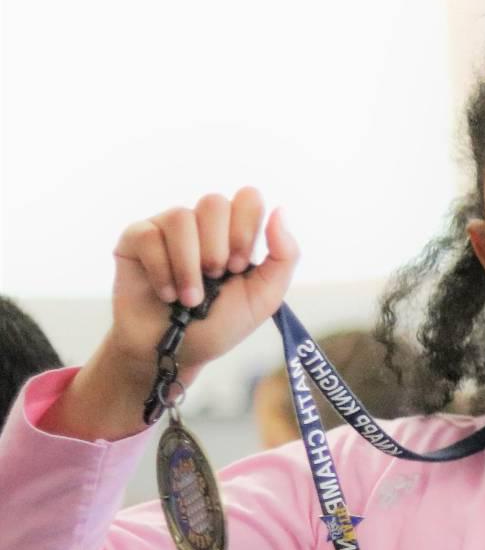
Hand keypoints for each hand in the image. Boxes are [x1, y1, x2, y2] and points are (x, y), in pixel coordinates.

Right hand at [47, 189, 299, 440]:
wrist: (174, 352)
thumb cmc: (219, 324)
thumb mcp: (264, 296)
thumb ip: (284, 256)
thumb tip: (281, 210)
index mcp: (234, 231)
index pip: (248, 198)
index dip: (245, 231)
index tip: (238, 268)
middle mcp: (200, 224)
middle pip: (213, 202)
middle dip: (218, 248)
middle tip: (215, 279)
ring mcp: (166, 228)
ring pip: (180, 217)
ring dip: (189, 266)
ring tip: (190, 298)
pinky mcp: (134, 239)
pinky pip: (148, 236)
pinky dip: (162, 271)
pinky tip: (167, 294)